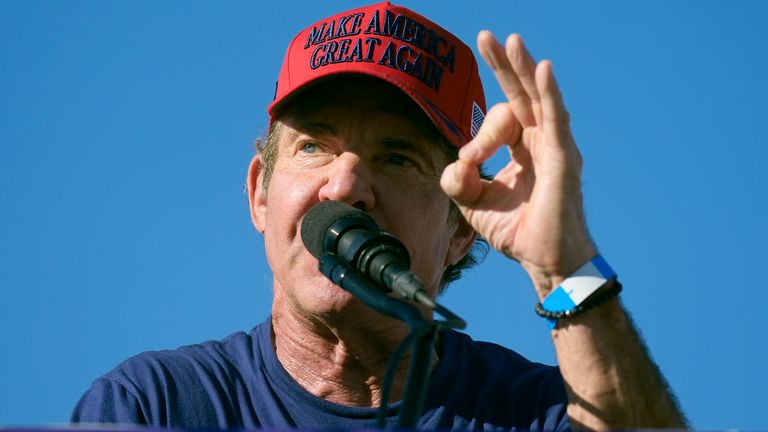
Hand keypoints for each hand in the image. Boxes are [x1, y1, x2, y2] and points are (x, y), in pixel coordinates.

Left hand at [441, 31, 595, 297]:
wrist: (542, 260)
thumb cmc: (516, 231)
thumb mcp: (473, 203)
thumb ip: (457, 181)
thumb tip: (456, 162)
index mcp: (521, 148)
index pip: (498, 122)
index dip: (478, 138)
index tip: (468, 164)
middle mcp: (539, 141)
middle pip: (520, 94)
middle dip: (503, 65)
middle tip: (487, 37)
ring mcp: (554, 147)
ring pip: (538, 98)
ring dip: (524, 68)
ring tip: (511, 41)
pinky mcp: (563, 158)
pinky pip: (556, 119)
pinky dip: (550, 93)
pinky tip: (542, 69)